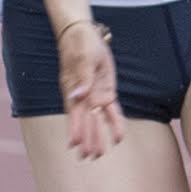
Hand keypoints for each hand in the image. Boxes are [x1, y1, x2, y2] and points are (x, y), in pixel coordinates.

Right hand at [55, 17, 122, 162]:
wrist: (84, 35)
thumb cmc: (80, 44)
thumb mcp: (84, 57)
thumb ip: (83, 78)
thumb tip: (76, 96)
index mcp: (73, 89)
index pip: (74, 112)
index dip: (75, 128)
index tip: (74, 144)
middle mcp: (82, 96)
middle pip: (86, 121)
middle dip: (87, 139)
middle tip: (89, 157)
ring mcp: (93, 96)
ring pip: (97, 120)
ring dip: (97, 137)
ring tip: (98, 155)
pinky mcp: (105, 93)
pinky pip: (110, 112)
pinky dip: (114, 124)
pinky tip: (117, 138)